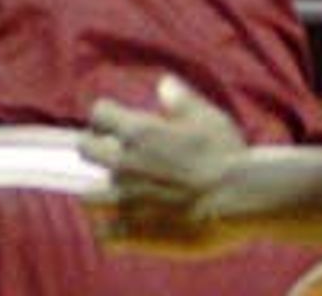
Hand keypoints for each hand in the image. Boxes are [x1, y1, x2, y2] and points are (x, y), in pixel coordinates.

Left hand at [82, 76, 267, 254]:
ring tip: (114, 199)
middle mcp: (123, 163)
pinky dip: (111, 235)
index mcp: (138, 132)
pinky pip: (104, 237)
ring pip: (86, 197)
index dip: (106, 118)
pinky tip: (125, 232)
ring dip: (98, 196)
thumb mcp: (207, 117)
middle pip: (84, 151)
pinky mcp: (134, 232)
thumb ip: (180, 100)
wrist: (237, 200)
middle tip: (112, 160)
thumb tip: (163, 84)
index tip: (116, 127)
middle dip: (94, 152)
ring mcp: (125, 200)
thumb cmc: (226, 155)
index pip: (99, 113)